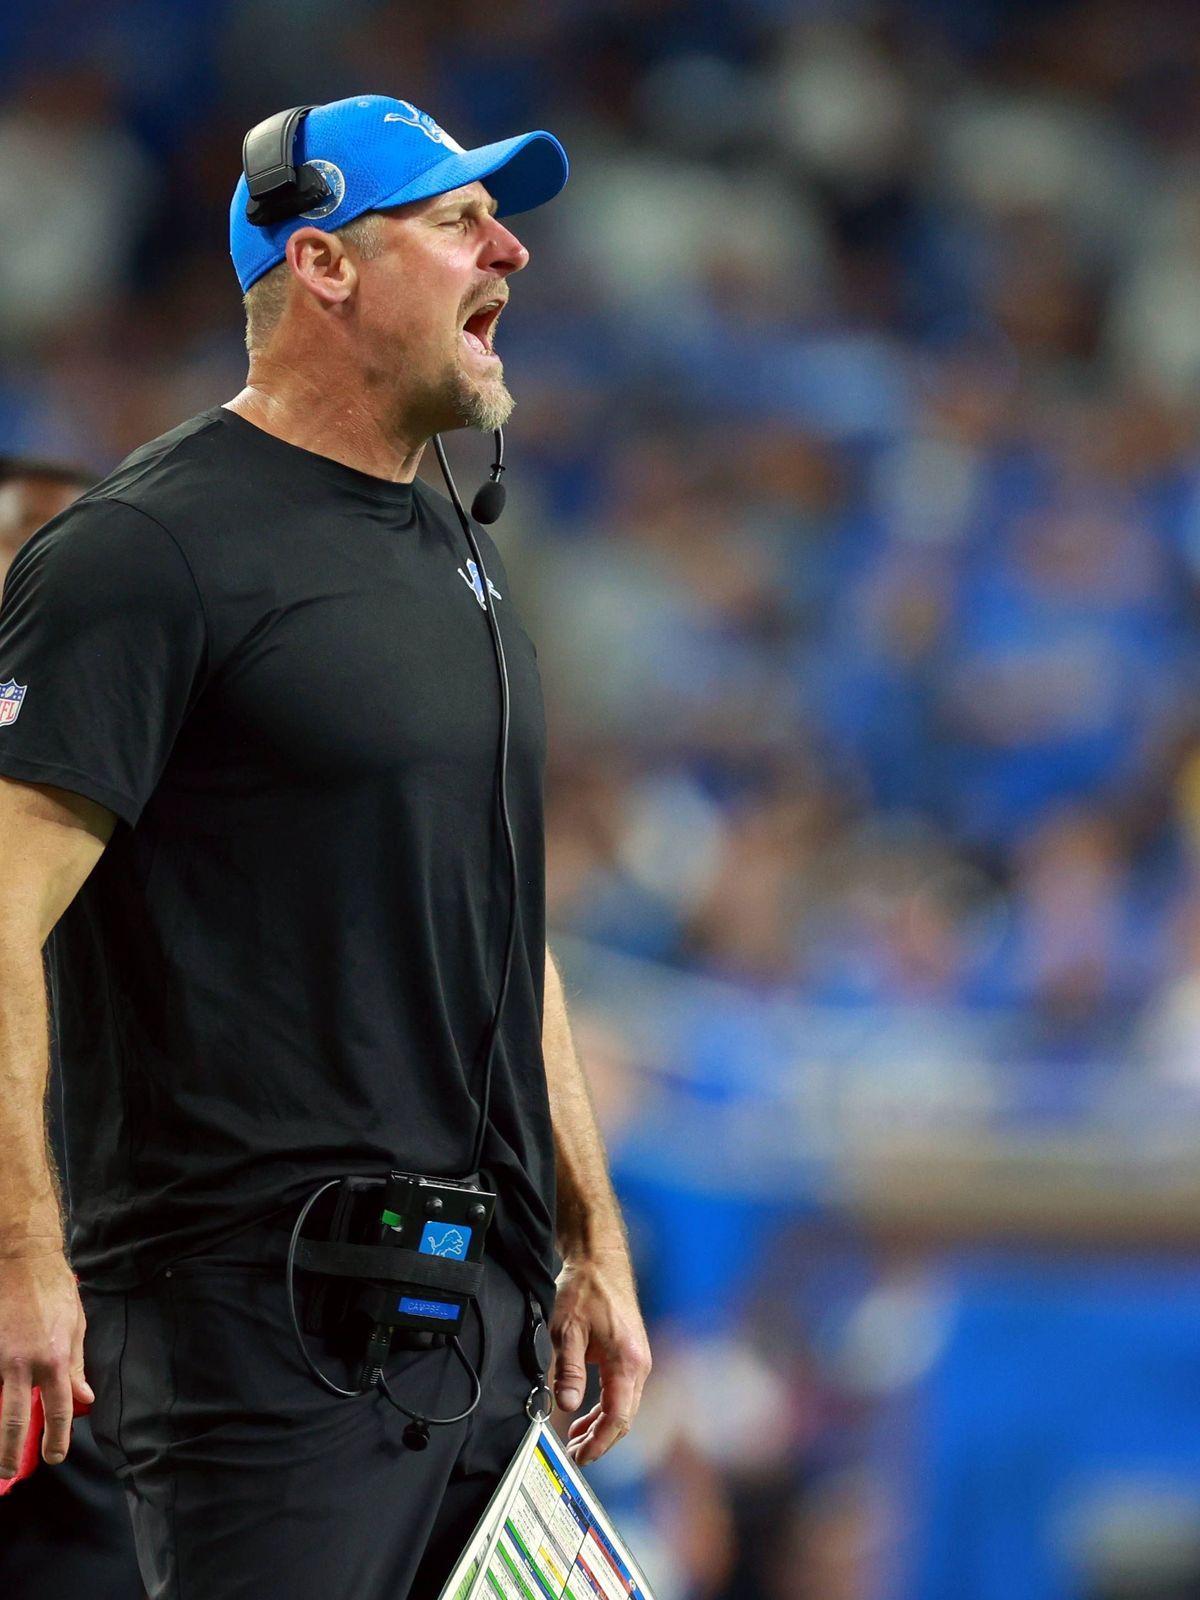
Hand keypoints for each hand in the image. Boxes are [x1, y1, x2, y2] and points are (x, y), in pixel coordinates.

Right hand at [0, 1249, 91, 1474]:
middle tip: (8, 1471)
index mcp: (55, 1359)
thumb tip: (84, 1398)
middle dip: (10, 1452)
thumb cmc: (53, 1290)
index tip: (54, 1456)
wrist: (22, 1260)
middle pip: (14, 1421)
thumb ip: (77, 1366)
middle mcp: (24, 1363)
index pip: (58, 1410)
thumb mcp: (76, 1326)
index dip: (57, 1438)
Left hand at [550, 1249, 650, 1466]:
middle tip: (573, 1455)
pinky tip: (584, 1413)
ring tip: (575, 1439)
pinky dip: (604, 1408)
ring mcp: (638, 1359)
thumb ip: (569, 1372)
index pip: (618, 1418)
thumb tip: (567, 1407)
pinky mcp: (631, 1354)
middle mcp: (640, 1364)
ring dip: (601, 1426)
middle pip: (624, 1418)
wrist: (599, 1259)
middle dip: (599, 1440)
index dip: (599, 1443)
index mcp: (627, 1362)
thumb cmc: (585, 1289)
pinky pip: (622, 1392)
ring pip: (624, 1407)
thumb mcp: (567, 1331)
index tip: (580, 1458)